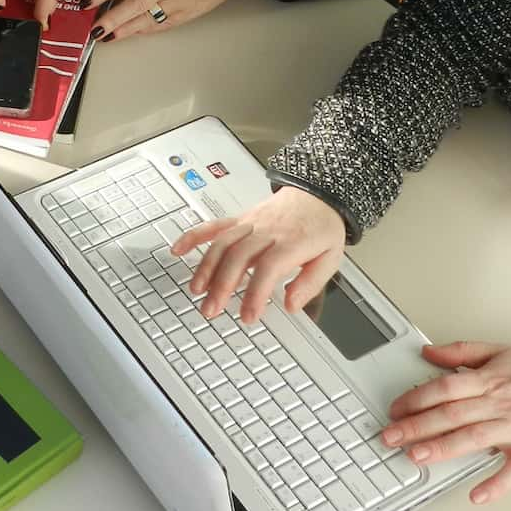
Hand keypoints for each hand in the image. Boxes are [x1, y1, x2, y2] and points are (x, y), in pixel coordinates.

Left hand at [88, 0, 248, 40]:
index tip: (86, 1)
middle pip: (133, 4)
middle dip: (111, 18)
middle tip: (94, 28)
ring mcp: (179, 1)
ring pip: (146, 19)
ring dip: (125, 29)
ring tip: (108, 35)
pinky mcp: (188, 13)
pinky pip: (162, 25)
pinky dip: (146, 29)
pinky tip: (132, 32)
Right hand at [170, 186, 346, 321]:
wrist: (318, 194)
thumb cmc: (322, 227)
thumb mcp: (331, 257)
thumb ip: (310, 283)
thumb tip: (290, 304)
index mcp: (292, 241)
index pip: (268, 267)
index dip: (255, 293)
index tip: (248, 316)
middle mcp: (267, 230)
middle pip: (238, 256)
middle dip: (222, 285)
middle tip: (212, 310)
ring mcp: (250, 223)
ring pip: (222, 242)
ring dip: (206, 267)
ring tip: (197, 291)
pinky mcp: (240, 219)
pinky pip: (213, 225)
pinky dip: (193, 236)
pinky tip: (178, 250)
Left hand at [381, 342, 510, 503]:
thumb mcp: (498, 351)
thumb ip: (460, 351)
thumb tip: (427, 352)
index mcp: (488, 380)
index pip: (445, 388)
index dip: (417, 398)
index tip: (395, 409)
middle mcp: (499, 404)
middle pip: (452, 414)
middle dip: (418, 426)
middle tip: (390, 437)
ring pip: (474, 439)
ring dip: (444, 448)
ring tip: (416, 456)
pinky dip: (496, 484)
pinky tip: (476, 496)